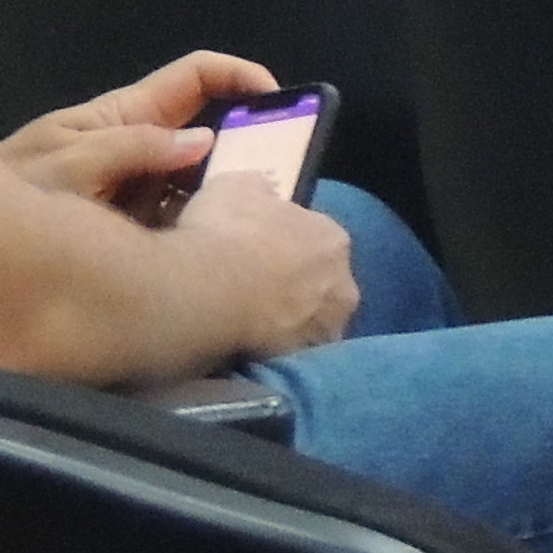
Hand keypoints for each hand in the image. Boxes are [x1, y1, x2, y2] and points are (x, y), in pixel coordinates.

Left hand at [0, 49, 276, 219]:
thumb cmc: (8, 196)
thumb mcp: (65, 166)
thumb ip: (131, 149)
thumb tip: (202, 142)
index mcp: (124, 118)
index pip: (195, 80)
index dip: (239, 78)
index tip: (278, 101)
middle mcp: (136, 151)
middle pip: (207, 135)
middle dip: (246, 147)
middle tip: (283, 176)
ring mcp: (135, 196)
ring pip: (197, 186)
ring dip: (226, 198)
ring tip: (261, 220)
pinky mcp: (129, 238)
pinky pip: (178, 227)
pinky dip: (200, 236)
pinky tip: (218, 254)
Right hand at [179, 177, 359, 356]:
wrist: (209, 292)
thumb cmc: (225, 231)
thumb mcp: (237, 187)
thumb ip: (261, 191)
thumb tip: (267, 193)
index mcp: (332, 237)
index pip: (318, 240)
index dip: (291, 245)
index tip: (264, 251)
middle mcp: (343, 284)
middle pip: (323, 284)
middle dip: (299, 287)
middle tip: (259, 289)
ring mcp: (327, 329)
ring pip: (312, 324)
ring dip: (292, 323)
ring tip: (253, 323)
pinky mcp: (305, 365)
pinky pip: (293, 356)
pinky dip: (279, 353)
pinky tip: (252, 348)